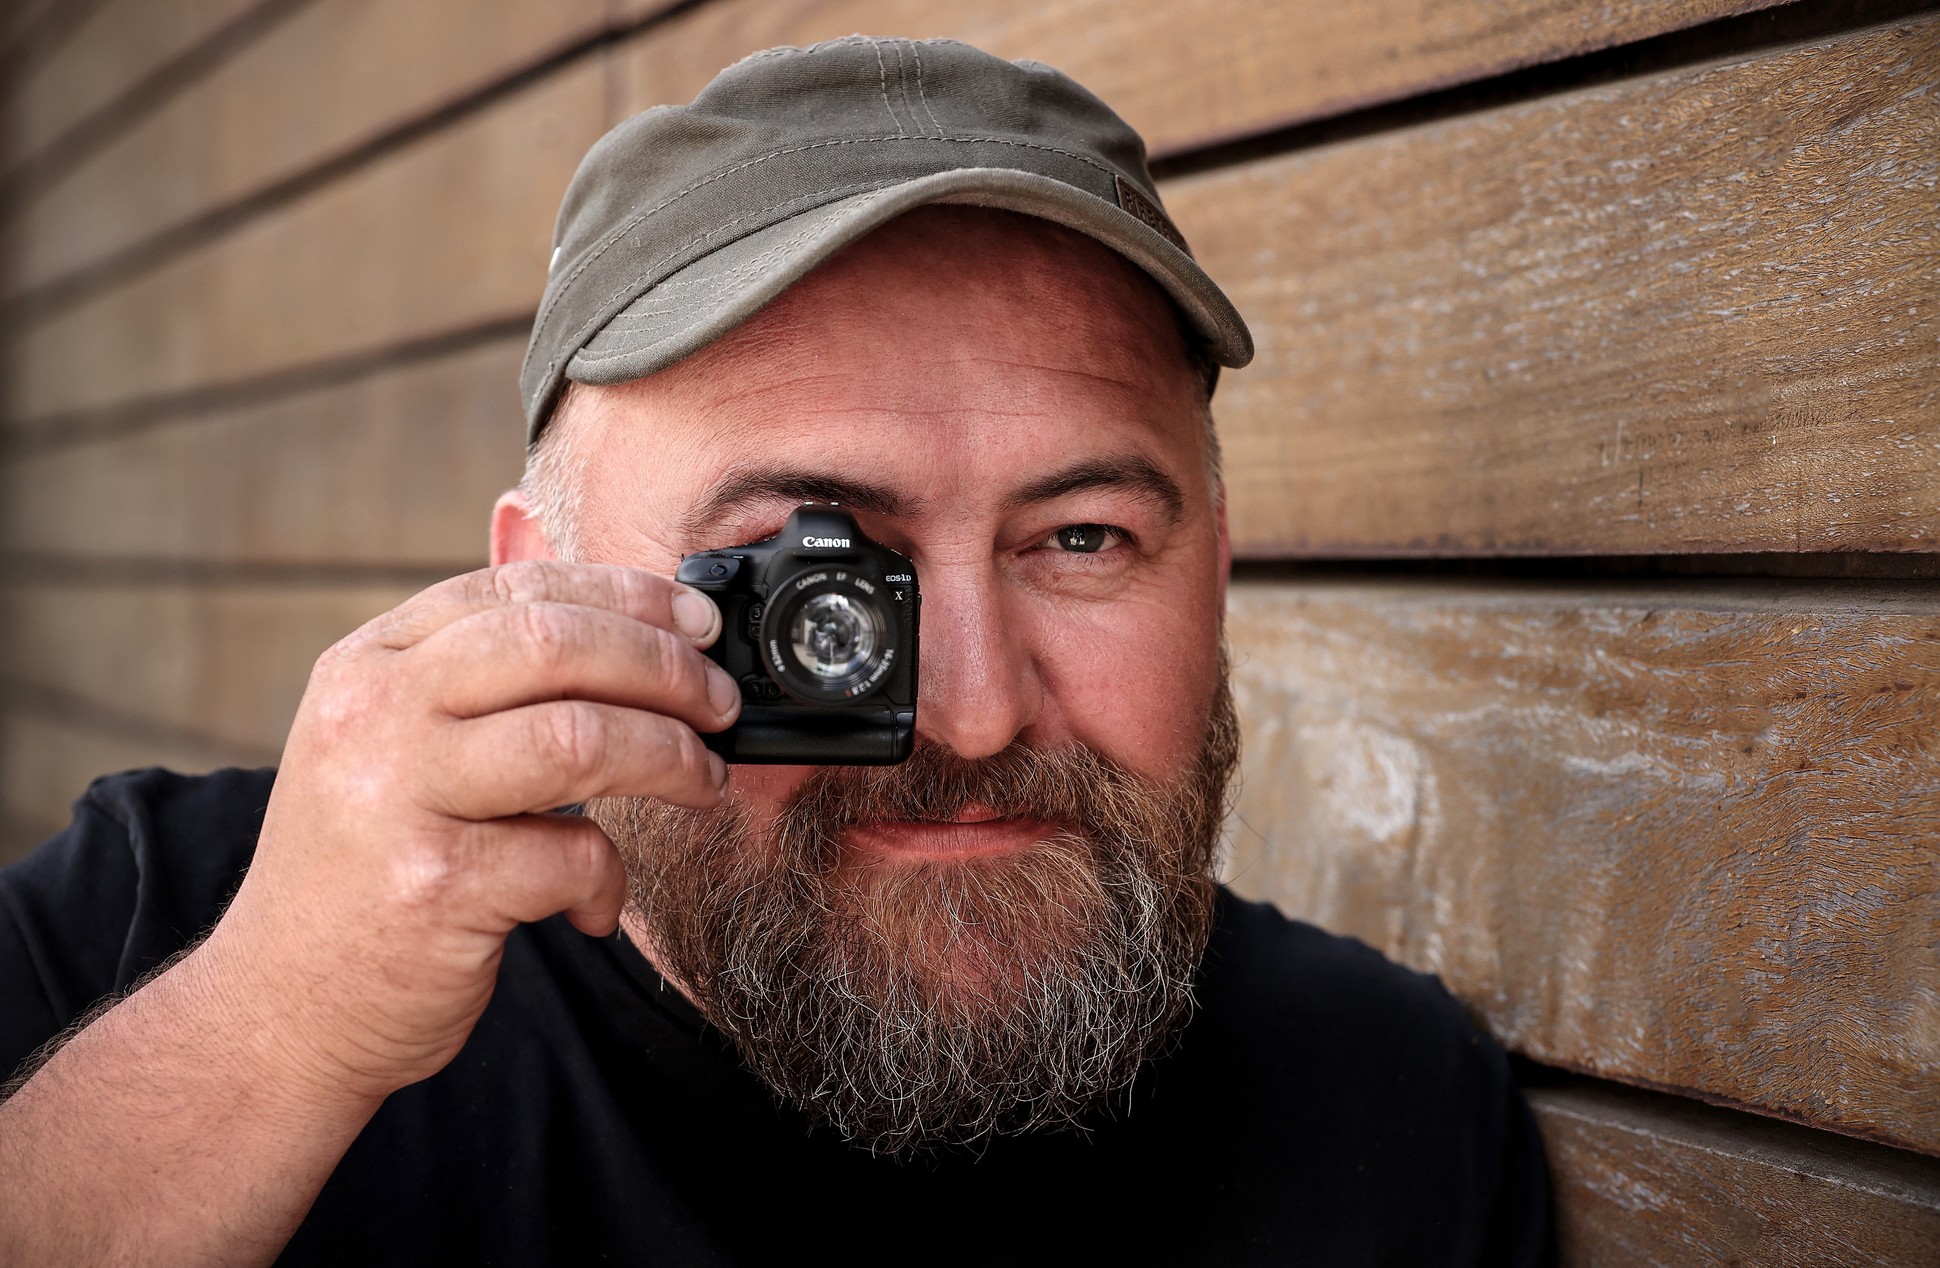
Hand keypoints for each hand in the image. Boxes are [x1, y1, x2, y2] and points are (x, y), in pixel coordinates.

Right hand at [201, 562, 738, 1102]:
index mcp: (367, 665)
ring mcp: (397, 799)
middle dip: (665, 668)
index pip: (516, 589)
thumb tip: (632, 639)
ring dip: (670, 758)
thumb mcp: (386, 749)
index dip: (625, 595)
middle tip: (719, 704)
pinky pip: (573, 853)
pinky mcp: (435, 887)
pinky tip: (594, 903)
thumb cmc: (364, 872)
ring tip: (702, 783)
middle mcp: (373, 716)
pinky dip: (608, 878)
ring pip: (579, 737)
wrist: (278, 1012)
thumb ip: (475, 687)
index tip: (694, 621)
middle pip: (556, 644)